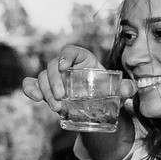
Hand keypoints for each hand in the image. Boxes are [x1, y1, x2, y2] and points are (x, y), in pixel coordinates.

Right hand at [21, 45, 136, 118]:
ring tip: (57, 108)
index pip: (70, 50)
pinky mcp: (46, 89)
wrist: (97, 109)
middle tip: (61, 98)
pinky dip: (30, 89)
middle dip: (54, 81)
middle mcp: (66, 66)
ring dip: (46, 91)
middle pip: (53, 65)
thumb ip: (125, 89)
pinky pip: (32, 84)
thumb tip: (130, 88)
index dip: (65, 56)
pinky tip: (34, 98)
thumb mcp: (117, 92)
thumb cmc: (107, 94)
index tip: (64, 67)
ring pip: (42, 77)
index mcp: (83, 60)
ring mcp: (54, 78)